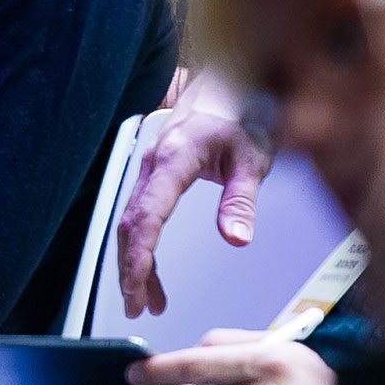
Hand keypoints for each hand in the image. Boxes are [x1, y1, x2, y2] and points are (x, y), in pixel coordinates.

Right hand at [118, 86, 274, 317]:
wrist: (230, 78)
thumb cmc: (242, 110)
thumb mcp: (253, 156)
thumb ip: (241, 199)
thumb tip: (235, 238)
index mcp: (175, 158)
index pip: (148, 215)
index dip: (139, 256)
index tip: (138, 287)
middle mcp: (155, 161)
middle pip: (131, 223)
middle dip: (131, 269)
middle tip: (139, 306)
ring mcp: (150, 163)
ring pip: (131, 219)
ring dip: (134, 260)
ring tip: (147, 298)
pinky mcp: (154, 168)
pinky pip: (139, 210)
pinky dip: (140, 243)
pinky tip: (149, 267)